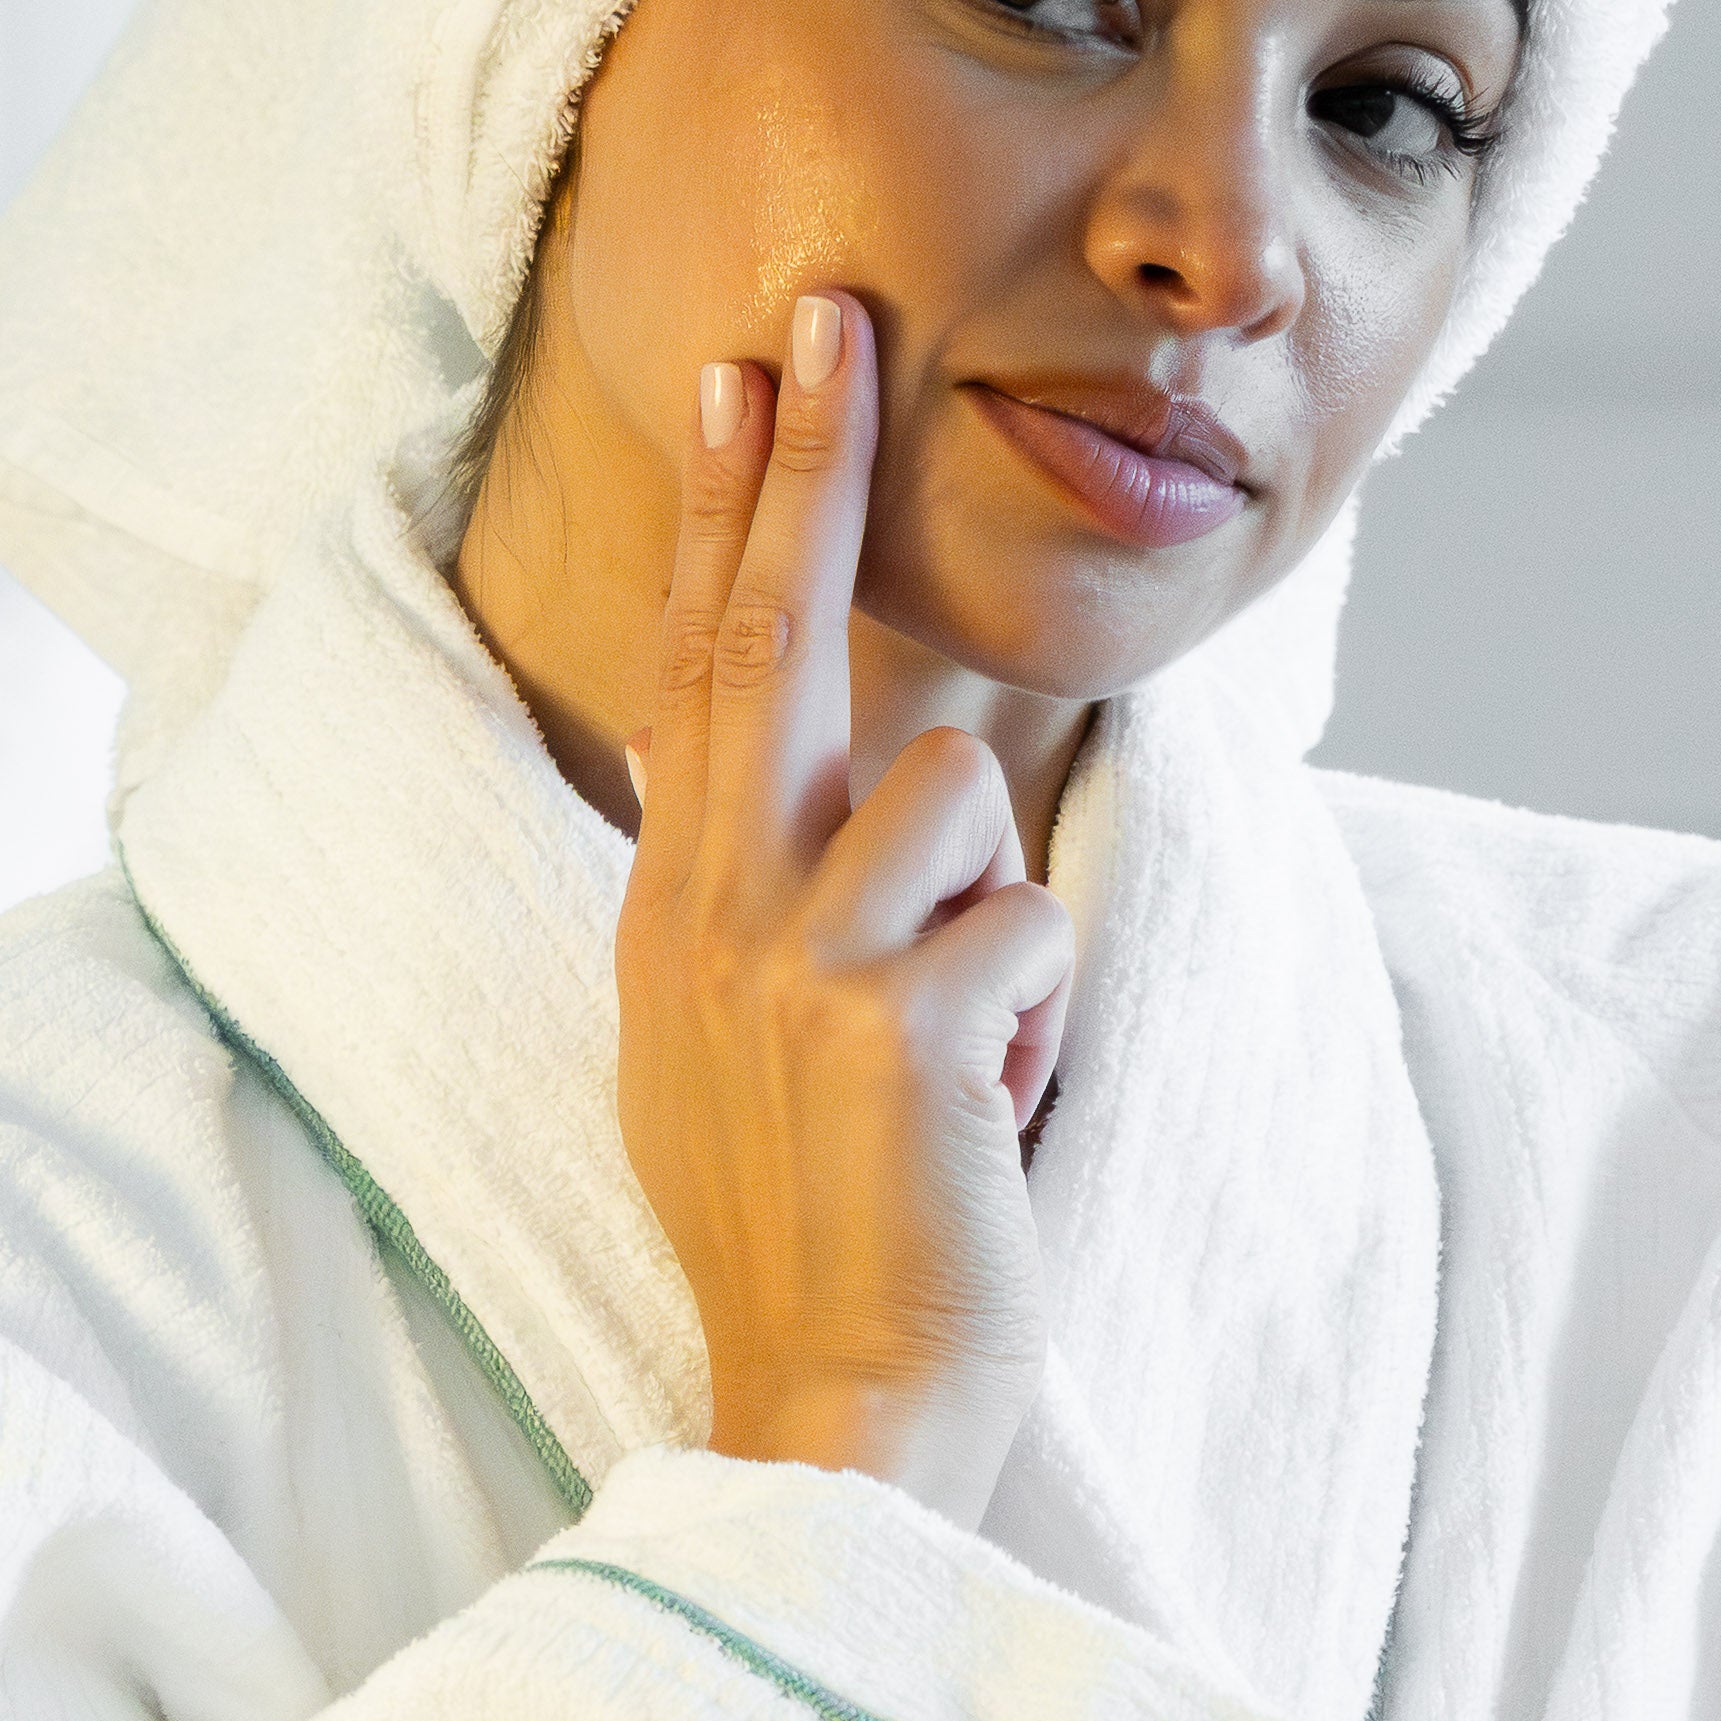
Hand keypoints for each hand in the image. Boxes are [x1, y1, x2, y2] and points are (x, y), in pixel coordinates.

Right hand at [616, 291, 1072, 1528]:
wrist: (832, 1400)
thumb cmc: (809, 1227)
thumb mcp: (728, 1046)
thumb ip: (757, 903)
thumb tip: (823, 785)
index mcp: (677, 913)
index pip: (705, 666)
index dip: (734, 515)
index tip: (749, 379)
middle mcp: (711, 913)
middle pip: (772, 638)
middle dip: (810, 468)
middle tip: (837, 319)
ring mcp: (792, 960)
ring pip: (961, 796)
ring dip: (998, 920)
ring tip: (965, 1046)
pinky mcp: (894, 1017)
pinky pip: (1033, 923)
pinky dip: (1043, 1015)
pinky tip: (992, 1102)